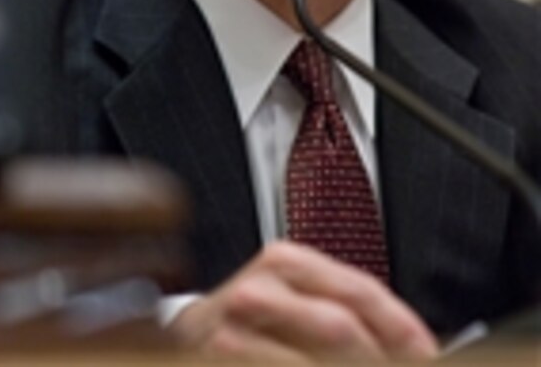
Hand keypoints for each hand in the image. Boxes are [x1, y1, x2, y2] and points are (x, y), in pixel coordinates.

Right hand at [166, 241, 437, 361]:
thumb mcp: (302, 301)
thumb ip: (349, 312)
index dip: (401, 327)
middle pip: (340, 329)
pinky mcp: (221, 357)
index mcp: (287, 262)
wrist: (190, 338)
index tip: (428, 353)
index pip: (360, 291)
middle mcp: (259, 290)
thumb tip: (417, 346)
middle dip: (378, 358)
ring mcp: (234, 332)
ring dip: (354, 364)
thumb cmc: (259, 321)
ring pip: (315, 359)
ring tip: (374, 366)